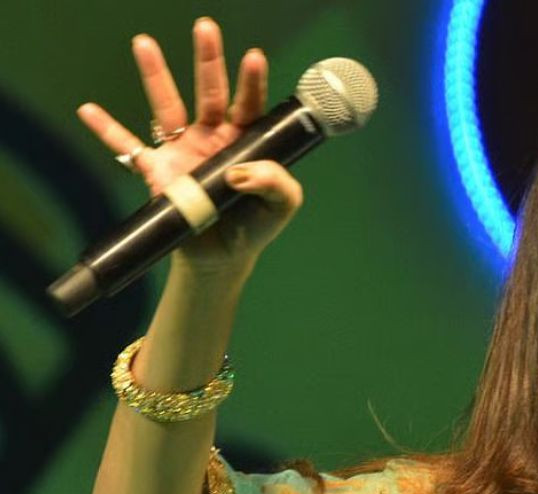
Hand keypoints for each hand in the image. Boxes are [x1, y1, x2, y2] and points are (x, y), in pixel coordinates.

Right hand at [76, 17, 302, 276]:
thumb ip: (277, 185)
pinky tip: (89, 110)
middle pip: (210, 92)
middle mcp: (213, 137)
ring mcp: (182, 151)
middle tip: (206, 27)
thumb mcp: (281, 207)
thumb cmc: (256, 225)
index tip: (254, 57)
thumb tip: (243, 170)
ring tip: (144, 43)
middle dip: (208, 60)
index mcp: (245, 140)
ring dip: (156, 76)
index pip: (250, 105)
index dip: (252, 82)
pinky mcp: (157, 172)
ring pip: (167, 107)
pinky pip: (127, 148)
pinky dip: (107, 130)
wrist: (222, 257)